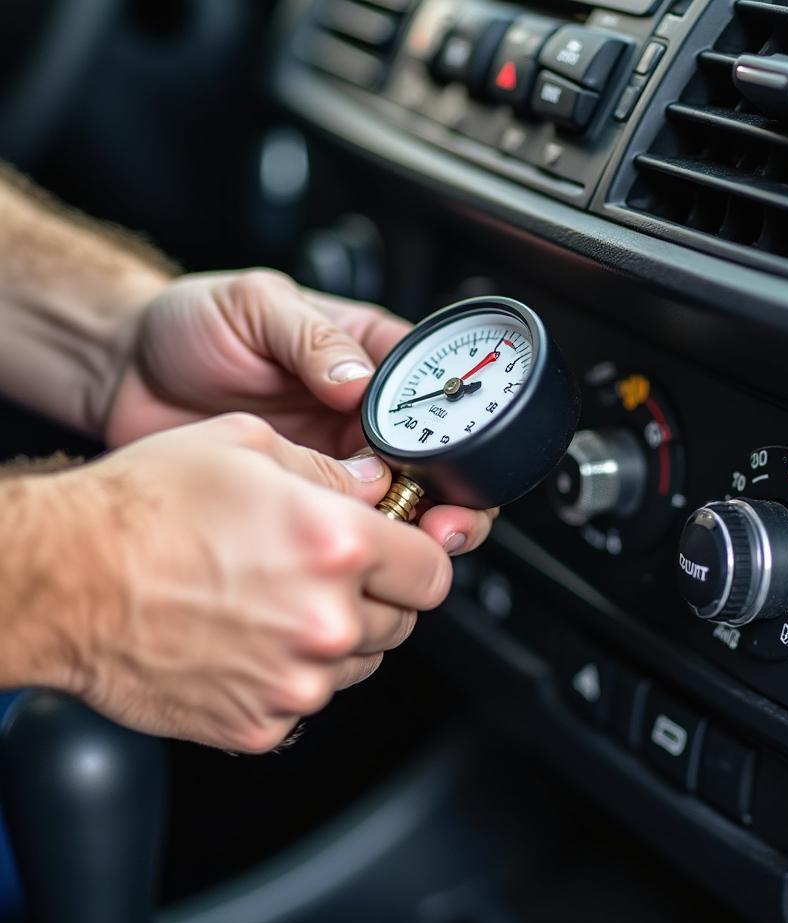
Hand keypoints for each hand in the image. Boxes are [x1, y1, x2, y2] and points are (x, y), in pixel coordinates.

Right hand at [42, 413, 454, 751]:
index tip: (398, 556)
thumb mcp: (245, 447)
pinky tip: (245, 641)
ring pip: (357, 665)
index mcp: (335, 546)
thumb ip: (328, 471)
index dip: (415, 559)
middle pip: (400, 621)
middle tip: (321, 574)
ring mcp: (295, 681)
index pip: (432, 571)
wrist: (63, 580)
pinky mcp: (261, 724)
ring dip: (333, 638)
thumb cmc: (142, 508)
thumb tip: (372, 487)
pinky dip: (288, 676)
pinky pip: (306, 702)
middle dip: (373, 596)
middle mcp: (325, 620)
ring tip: (273, 603)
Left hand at [104, 269, 496, 552]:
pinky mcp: (306, 497)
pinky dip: (364, 545)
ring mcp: (338, 460)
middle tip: (442, 522)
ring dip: (417, 528)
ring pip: (405, 504)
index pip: (439, 392)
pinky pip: (351, 527)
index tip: (453, 460)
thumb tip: (358, 381)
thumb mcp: (256, 306)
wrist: (130, 374)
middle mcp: (364, 413)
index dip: (458, 428)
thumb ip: (311, 338)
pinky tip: (360, 551)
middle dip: (454, 498)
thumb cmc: (194, 325)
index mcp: (369, 358)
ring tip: (412, 542)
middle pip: (439, 462)